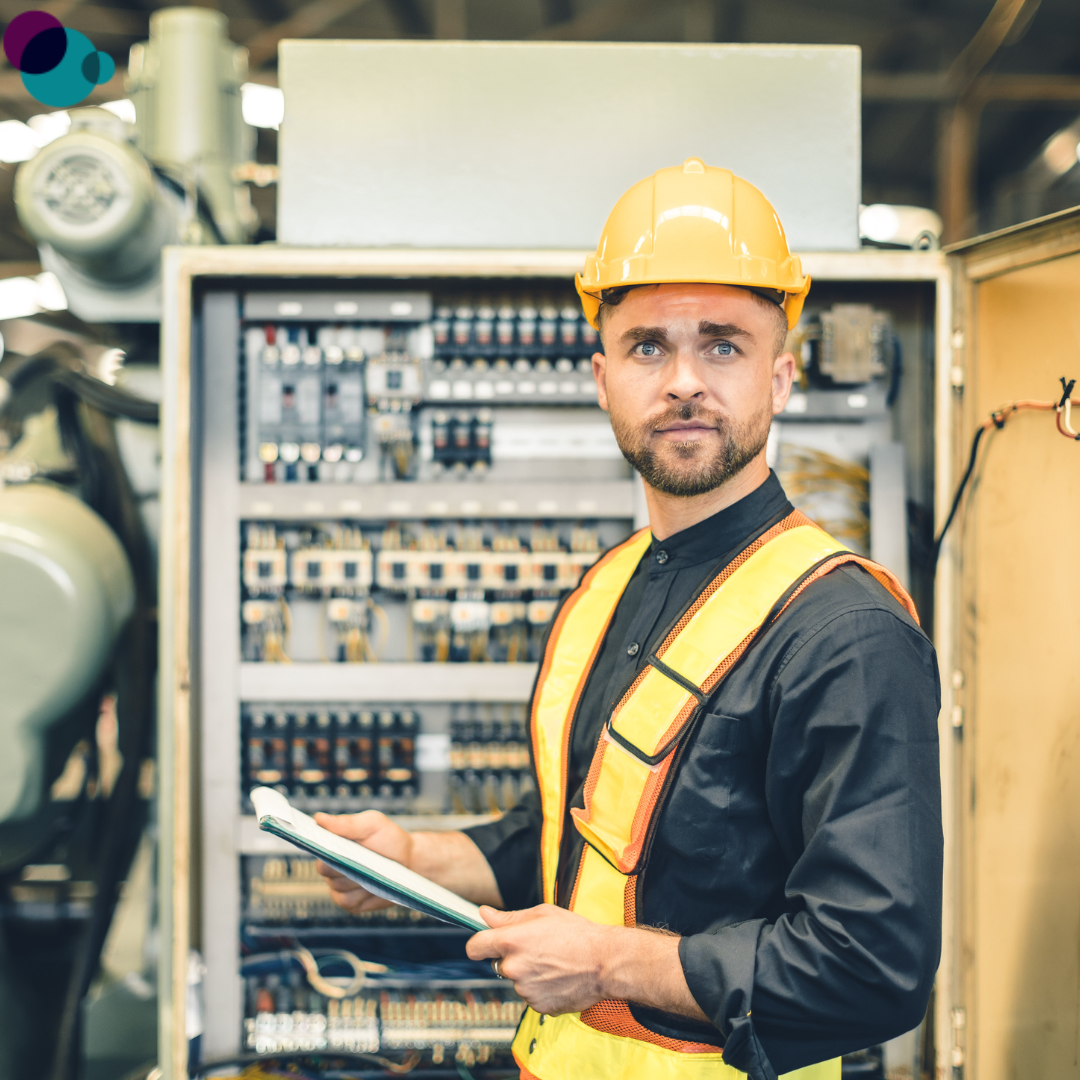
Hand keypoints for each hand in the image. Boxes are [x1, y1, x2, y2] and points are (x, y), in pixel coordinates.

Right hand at [314, 810, 412, 913]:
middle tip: (367, 859)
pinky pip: (348, 902)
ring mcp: (340, 887)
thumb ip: (346, 823)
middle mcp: (332, 867)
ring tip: (375, 871)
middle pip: (326, 871)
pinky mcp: (351, 903)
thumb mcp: (372, 824)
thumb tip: (319, 818)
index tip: (340, 848)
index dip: (326, 850)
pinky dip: (362, 895)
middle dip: (346, 866)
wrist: (410, 862)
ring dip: (357, 881)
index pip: (319, 849)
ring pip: (338, 888)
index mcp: (334, 845)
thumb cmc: (390, 839)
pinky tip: (374, 886)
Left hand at [466, 904, 615, 1014]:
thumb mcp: (542, 914)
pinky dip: (540, 988)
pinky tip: (557, 977)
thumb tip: (485, 914)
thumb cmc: (577, 934)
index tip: (483, 944)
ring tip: (552, 963)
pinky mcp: (537, 1006)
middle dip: (511, 957)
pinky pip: (531, 995)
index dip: (478, 944)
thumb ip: (509, 917)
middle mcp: (514, 967)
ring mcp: (525, 990)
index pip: (475, 947)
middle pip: (498, 963)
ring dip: (527, 973)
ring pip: (516, 980)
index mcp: (512, 941)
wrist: (604, 962)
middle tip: (536, 949)